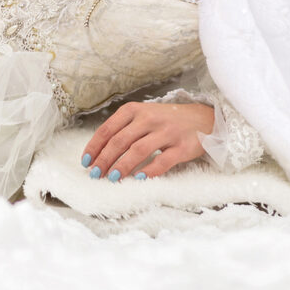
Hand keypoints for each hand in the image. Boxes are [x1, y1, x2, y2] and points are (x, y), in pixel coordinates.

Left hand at [82, 100, 214, 180]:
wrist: (203, 118)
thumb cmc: (167, 120)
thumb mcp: (144, 116)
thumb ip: (124, 129)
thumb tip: (100, 153)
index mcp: (135, 110)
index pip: (108, 128)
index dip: (95, 146)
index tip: (86, 162)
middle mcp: (149, 119)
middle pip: (120, 140)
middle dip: (104, 160)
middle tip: (95, 175)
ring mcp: (166, 132)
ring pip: (138, 150)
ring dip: (122, 166)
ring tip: (111, 178)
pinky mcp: (181, 147)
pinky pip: (162, 161)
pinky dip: (148, 171)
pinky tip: (137, 179)